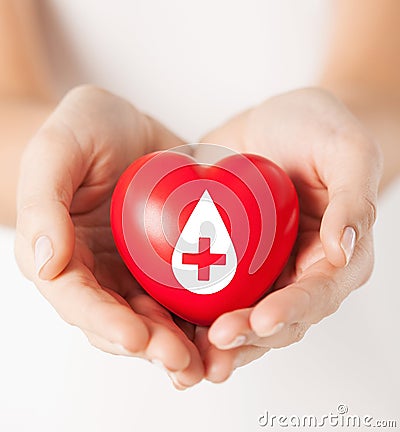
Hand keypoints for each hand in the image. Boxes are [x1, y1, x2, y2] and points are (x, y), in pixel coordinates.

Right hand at [15, 85, 203, 388]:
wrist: (125, 124)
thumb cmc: (85, 130)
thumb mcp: (57, 150)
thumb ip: (43, 203)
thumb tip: (45, 263)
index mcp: (63, 256)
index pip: (78, 300)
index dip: (104, 323)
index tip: (135, 338)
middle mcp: (99, 272)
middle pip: (121, 320)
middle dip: (150, 346)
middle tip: (183, 362)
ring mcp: (135, 268)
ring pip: (156, 316)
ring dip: (180, 343)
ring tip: (207, 362)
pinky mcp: (169, 259)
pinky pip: (186, 292)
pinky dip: (203, 315)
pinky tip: (226, 326)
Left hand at [197, 88, 382, 381]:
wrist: (278, 121)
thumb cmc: (319, 131)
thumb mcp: (346, 152)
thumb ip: (354, 199)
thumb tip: (343, 249)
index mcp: (333, 256)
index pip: (317, 294)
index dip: (291, 311)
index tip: (261, 320)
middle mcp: (297, 271)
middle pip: (275, 318)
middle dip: (247, 337)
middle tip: (216, 344)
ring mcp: (259, 268)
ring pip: (241, 316)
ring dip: (216, 342)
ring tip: (188, 359)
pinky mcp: (226, 257)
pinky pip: (208, 289)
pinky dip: (189, 313)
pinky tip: (166, 326)